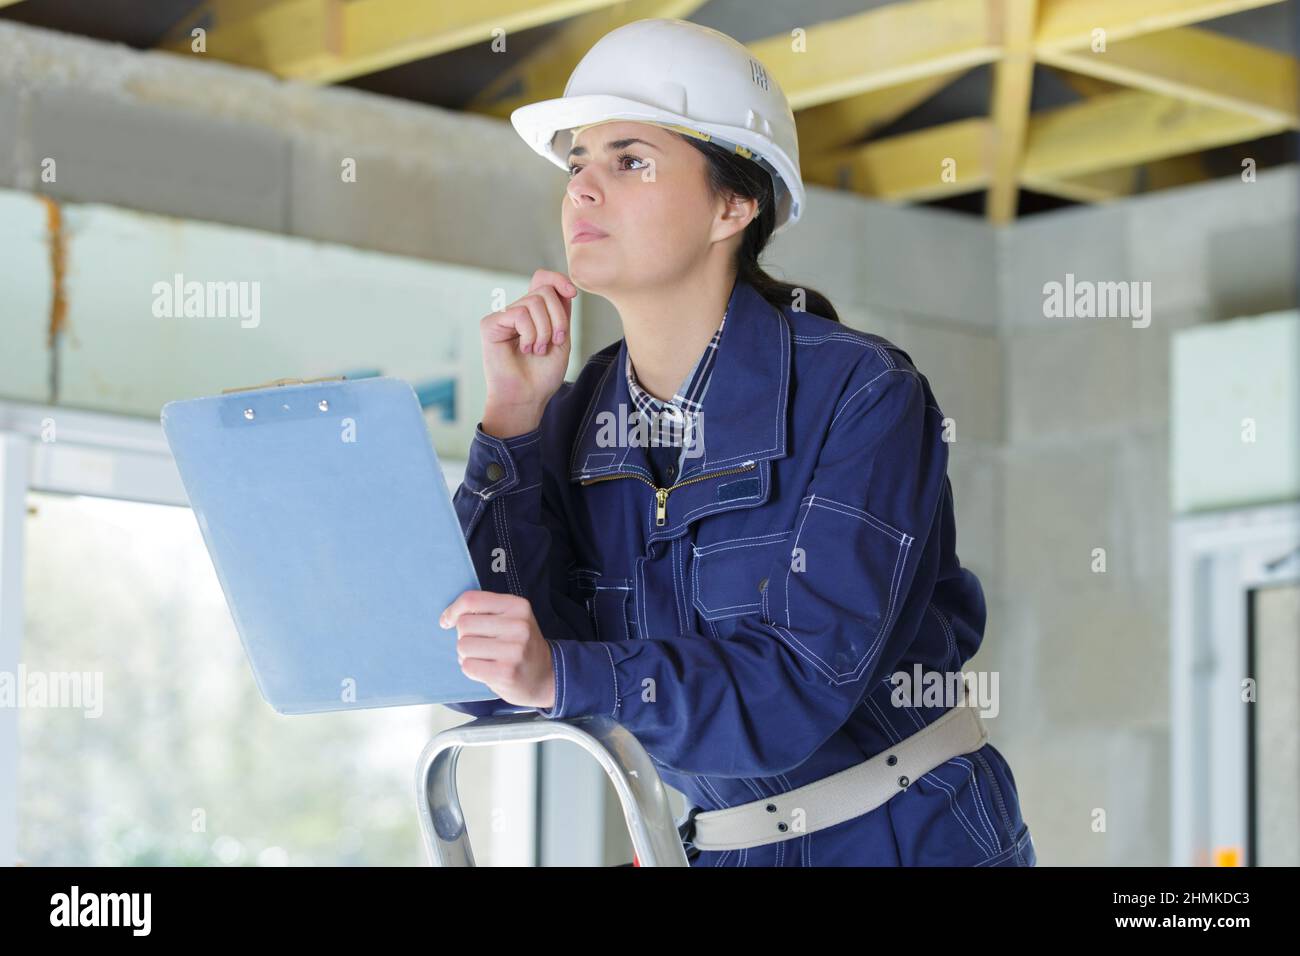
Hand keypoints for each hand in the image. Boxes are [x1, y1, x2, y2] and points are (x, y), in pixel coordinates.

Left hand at [440, 591, 555, 709]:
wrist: (546, 676)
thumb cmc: (520, 646)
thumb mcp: (512, 619)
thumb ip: (485, 611)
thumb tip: (447, 619)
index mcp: (517, 606)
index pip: (471, 600)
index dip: (453, 610)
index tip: (447, 621)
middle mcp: (518, 625)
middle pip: (464, 624)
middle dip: (464, 636)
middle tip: (480, 644)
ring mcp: (514, 649)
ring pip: (463, 646)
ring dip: (466, 655)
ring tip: (485, 658)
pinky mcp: (506, 672)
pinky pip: (468, 666)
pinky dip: (471, 669)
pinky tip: (487, 669)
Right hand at [480, 269, 576, 418]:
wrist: (527, 397)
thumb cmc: (543, 374)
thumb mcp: (561, 339)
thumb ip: (562, 312)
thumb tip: (564, 287)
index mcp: (535, 313)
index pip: (542, 280)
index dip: (558, 280)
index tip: (573, 293)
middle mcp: (518, 311)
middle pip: (544, 291)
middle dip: (558, 318)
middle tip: (555, 342)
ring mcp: (503, 316)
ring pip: (534, 302)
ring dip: (544, 331)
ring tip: (538, 350)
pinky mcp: (490, 323)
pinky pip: (519, 314)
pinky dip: (530, 334)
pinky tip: (525, 349)